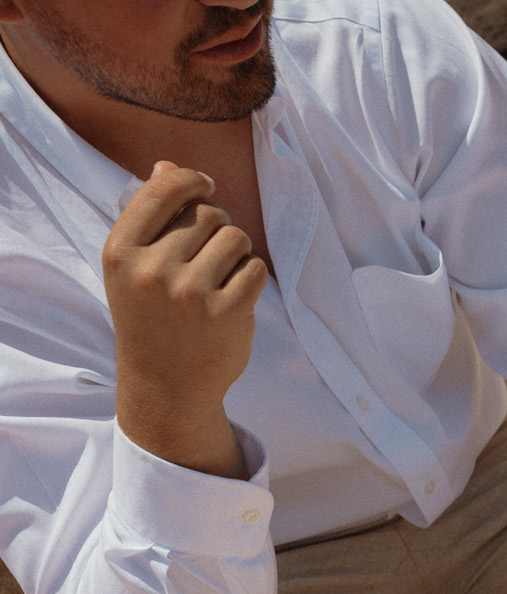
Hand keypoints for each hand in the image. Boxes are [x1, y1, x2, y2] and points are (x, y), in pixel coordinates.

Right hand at [104, 162, 265, 478]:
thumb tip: (169, 165)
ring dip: (236, 251)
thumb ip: (151, 216)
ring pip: (235, 237)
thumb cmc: (150, 318)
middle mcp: (152, 269)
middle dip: (215, 226)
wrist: (166, 385)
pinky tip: (235, 294)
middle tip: (207, 256)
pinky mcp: (228, 313)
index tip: (205, 186)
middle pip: (207, 214)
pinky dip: (251, 276)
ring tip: (221, 275)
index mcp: (121, 251)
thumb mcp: (133, 267)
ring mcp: (191, 292)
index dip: (191, 180)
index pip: (163, 190)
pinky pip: (256, 268)